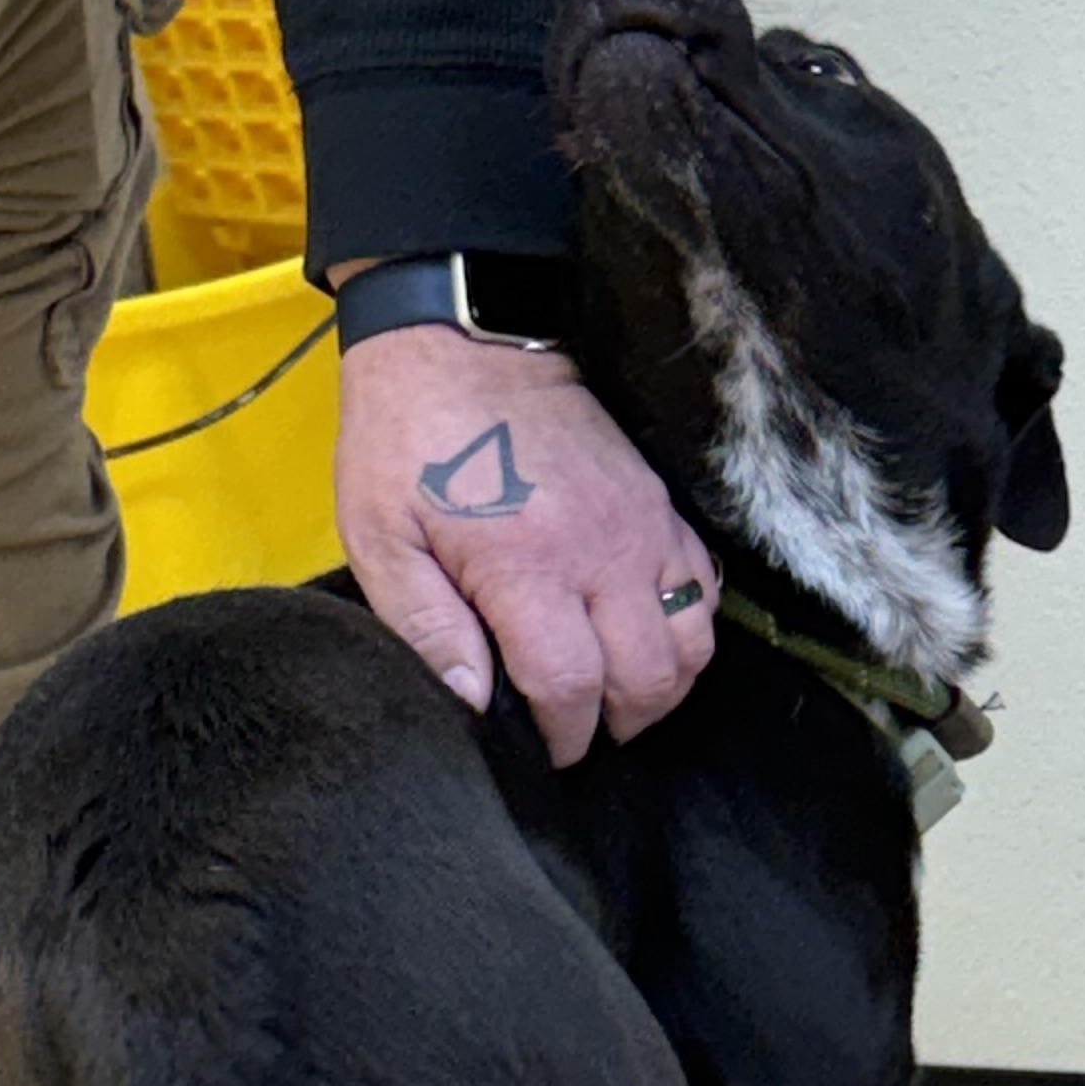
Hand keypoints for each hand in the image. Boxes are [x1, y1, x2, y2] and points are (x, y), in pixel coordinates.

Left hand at [333, 320, 718, 764]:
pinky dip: (685, 628)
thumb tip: (474, 706)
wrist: (460, 336)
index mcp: (526, 567)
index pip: (571, 690)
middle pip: (646, 679)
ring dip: (661, 685)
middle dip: (616, 723)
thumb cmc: (406, 440)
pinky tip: (641, 635)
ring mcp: (642, 525)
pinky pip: (704, 587)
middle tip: (580, 727)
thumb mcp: (380, 537)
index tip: (543, 749)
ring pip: (691, 641)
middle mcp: (600, 551)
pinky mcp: (660, 502)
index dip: (562, 738)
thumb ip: (426, 629)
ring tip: (617, 693)